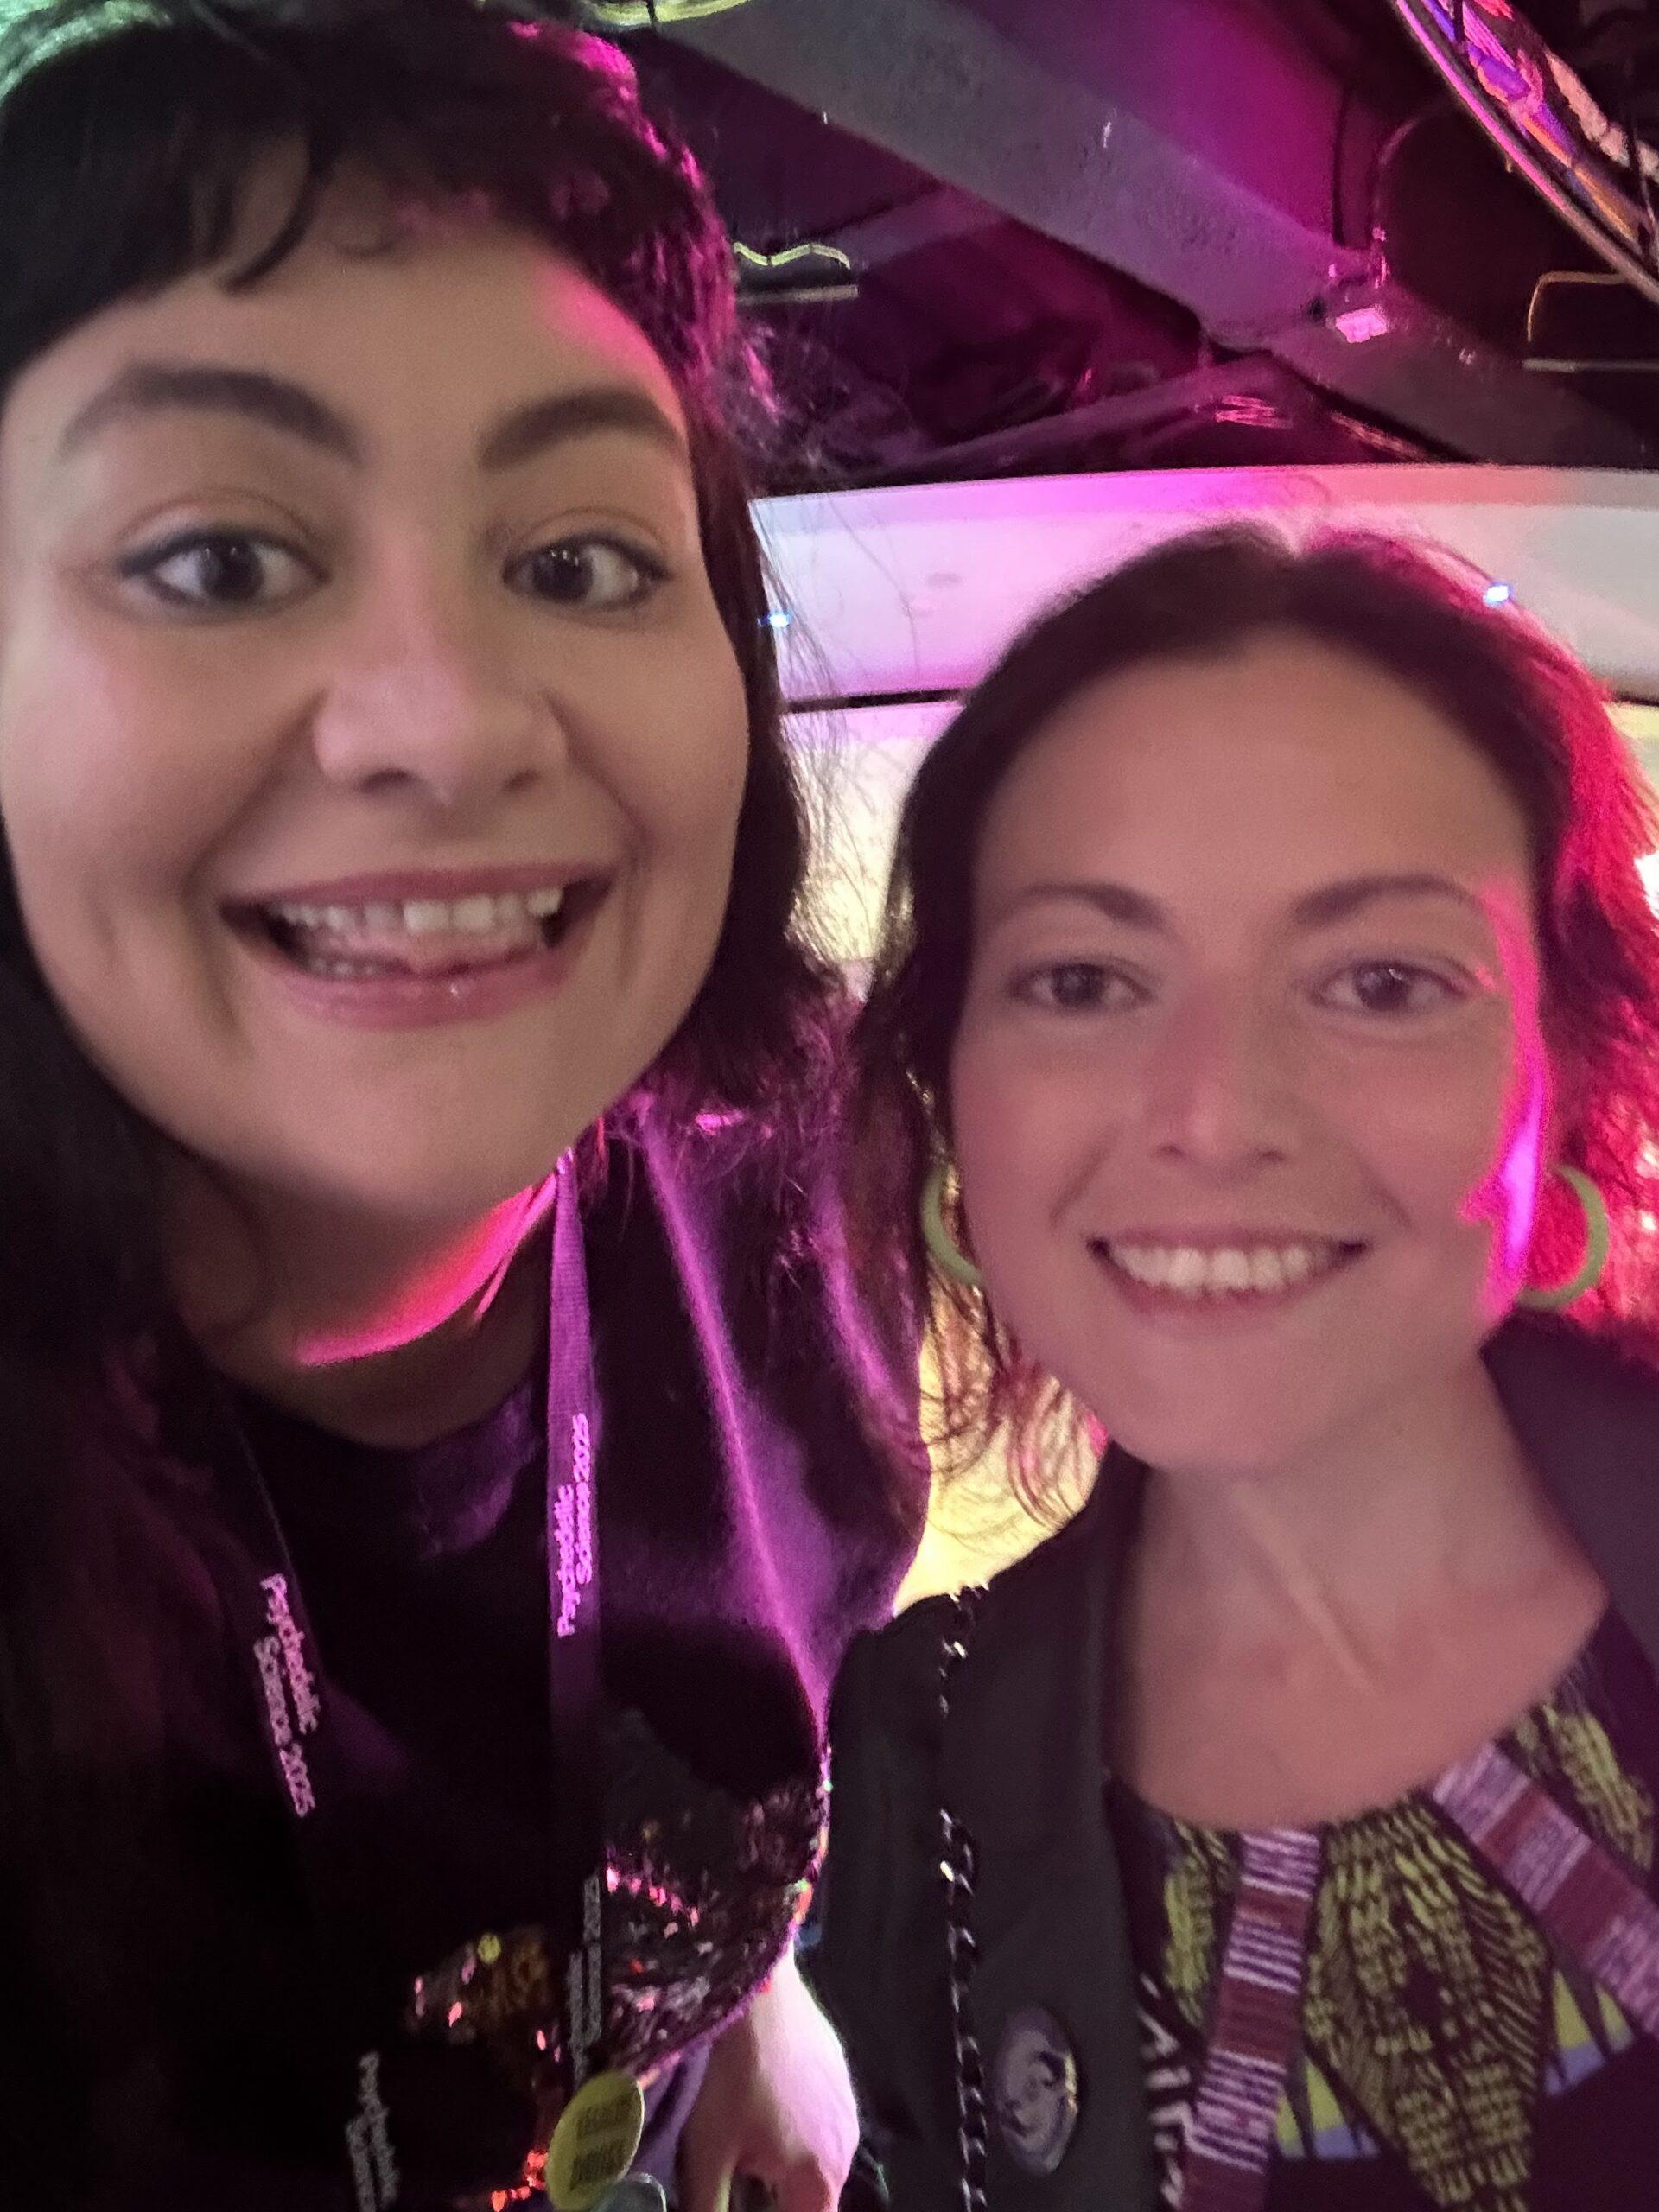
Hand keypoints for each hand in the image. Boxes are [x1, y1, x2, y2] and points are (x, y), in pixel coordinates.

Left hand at [677, 1946, 859, 2211]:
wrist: (759, 1988)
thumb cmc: (732, 2077)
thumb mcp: (709, 2152)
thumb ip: (709, 2206)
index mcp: (821, 2175)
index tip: (750, 2201)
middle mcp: (847, 2145)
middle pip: (816, 2195)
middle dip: (782, 2197)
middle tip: (743, 2177)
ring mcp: (847, 2102)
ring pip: (820, 2153)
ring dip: (792, 2160)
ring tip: (750, 2140)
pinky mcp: (838, 2067)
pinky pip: (822, 2113)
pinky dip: (799, 2121)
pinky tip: (767, 2098)